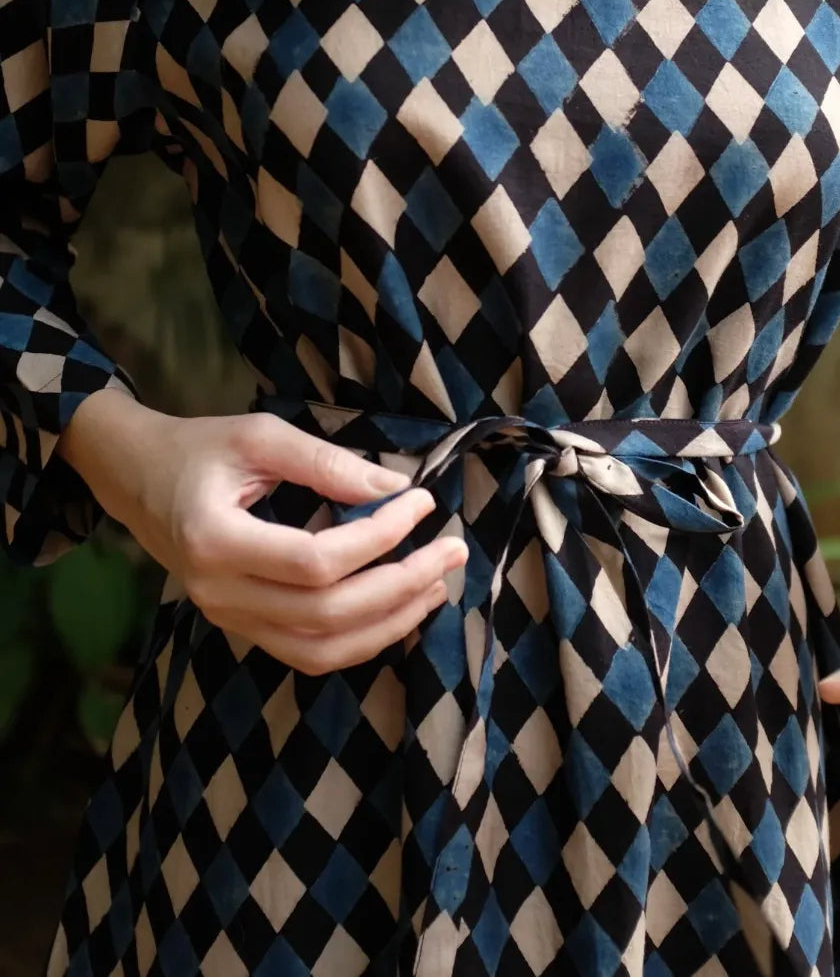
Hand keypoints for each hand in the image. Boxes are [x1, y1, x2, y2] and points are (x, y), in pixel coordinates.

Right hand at [60, 388, 467, 675]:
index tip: (421, 501)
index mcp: (215, 542)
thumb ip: (325, 461)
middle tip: (452, 548)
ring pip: (322, 649)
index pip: (315, 561)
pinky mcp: (242, 627)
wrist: (137, 480)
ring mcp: (228, 620)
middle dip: (401, 584)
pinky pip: (308, 653)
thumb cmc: (199, 449)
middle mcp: (219, 594)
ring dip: (390, 623)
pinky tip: (399, 607)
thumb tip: (394, 485)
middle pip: (327, 614)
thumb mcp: (259, 436)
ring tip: (438, 585)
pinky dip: (361, 639)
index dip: (378, 536)